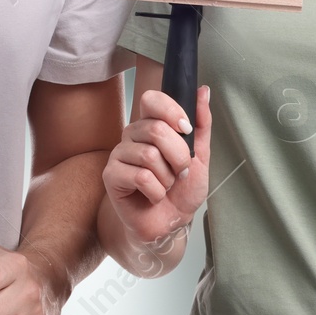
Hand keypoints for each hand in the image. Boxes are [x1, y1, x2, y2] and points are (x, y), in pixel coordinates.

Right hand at [103, 85, 211, 250]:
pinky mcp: (111, 176)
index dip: (170, 111)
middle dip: (178, 156)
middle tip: (180, 171)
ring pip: (149, 155)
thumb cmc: (182, 189)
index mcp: (151, 124)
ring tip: (165, 185)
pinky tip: (154, 195)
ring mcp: (120, 154)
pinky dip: (156, 191)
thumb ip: (201, 124)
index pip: (151, 99)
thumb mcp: (200, 155)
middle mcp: (132, 135)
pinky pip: (140, 176)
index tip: (186, 129)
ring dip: (167, 177)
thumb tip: (203, 91)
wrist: (170, 223)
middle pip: (155, 129)